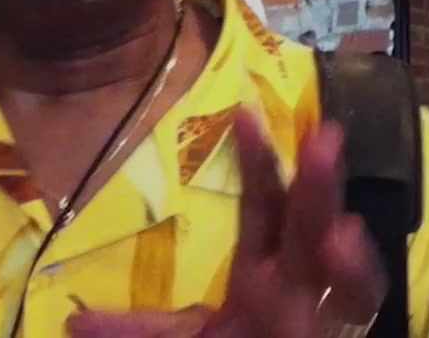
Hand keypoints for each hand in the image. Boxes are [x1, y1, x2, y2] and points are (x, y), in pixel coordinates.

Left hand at [66, 109, 386, 336]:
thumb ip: (136, 331)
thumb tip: (73, 322)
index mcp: (261, 275)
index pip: (263, 208)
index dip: (257, 163)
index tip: (244, 112)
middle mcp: (296, 290)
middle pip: (310, 231)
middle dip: (317, 187)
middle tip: (323, 137)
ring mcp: (319, 321)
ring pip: (349, 280)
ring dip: (349, 249)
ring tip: (342, 224)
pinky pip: (354, 310)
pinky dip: (355, 281)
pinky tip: (347, 250)